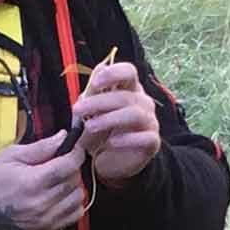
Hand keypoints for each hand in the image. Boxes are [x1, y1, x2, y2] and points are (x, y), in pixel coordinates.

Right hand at [0, 130, 85, 229]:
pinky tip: (60, 196)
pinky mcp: (47, 229)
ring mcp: (46, 219)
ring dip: (73, 186)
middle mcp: (42, 203)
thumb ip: (40, 147)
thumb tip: (63, 137)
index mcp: (32, 182)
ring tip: (58, 180)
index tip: (73, 148)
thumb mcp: (10, 156)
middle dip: (71, 167)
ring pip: (78, 197)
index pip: (69, 165)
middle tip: (59, 162)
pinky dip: (72, 203)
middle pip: (75, 180)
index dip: (75, 152)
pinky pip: (75, 214)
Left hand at [69, 61, 159, 185]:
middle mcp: (143, 102)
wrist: (109, 161)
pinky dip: (127, 139)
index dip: (114, 73)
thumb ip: (94, 91)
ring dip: (109, 119)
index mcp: (129, 89)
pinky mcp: (152, 142)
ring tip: (90, 126)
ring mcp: (150, 122)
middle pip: (126, 96)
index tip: (94, 84)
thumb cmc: (100, 130)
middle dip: (99, 102)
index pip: (129, 72)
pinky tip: (111, 143)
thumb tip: (100, 68)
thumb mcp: (91, 110)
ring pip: (135, 114)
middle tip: (77, 110)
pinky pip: (145, 137)